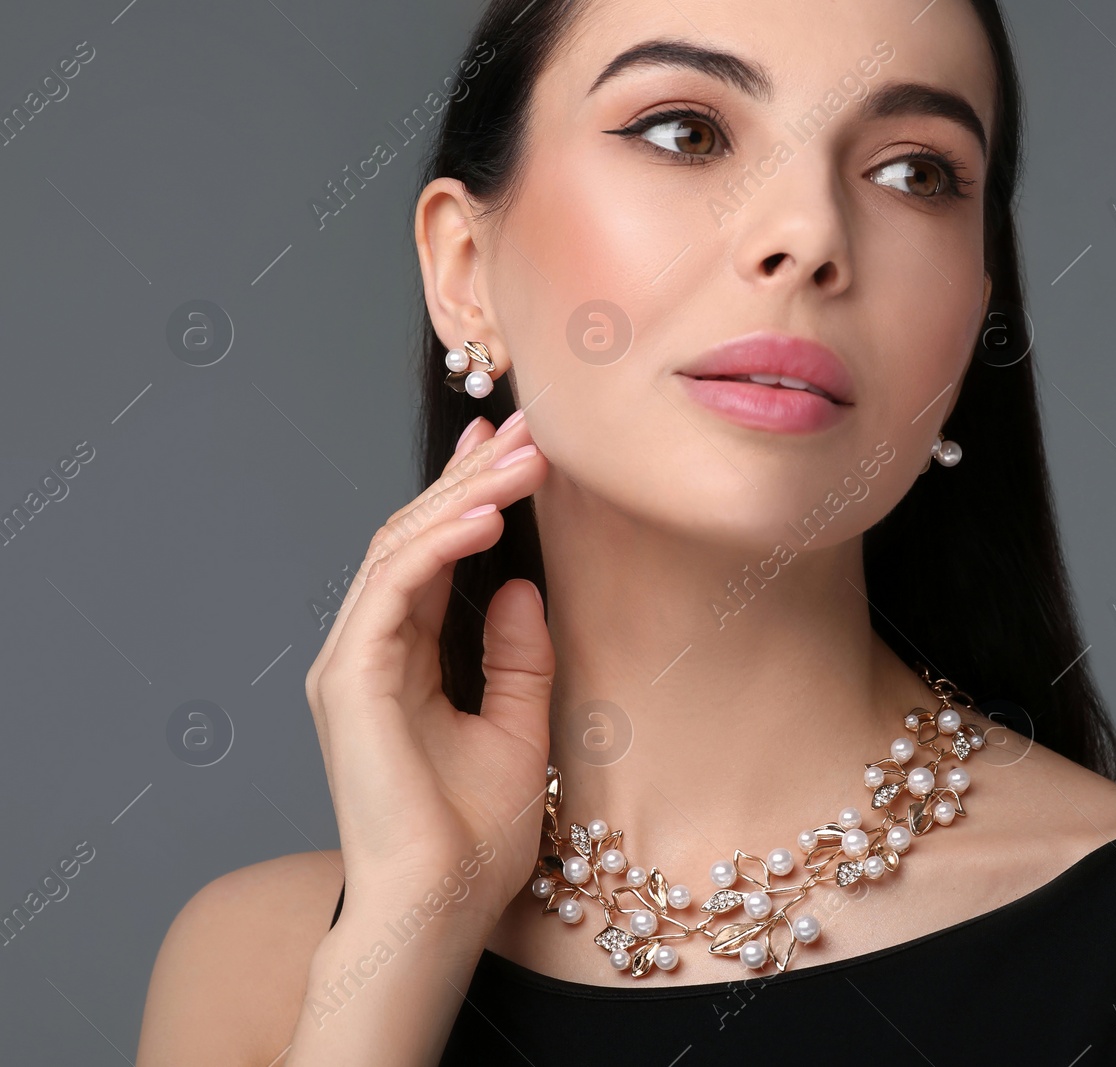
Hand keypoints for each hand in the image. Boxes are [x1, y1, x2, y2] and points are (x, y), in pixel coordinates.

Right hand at [303, 410, 552, 928]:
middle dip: (469, 477)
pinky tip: (487, 513)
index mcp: (400, 662)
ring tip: (522, 456)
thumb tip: (519, 584)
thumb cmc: (475, 836)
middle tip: (525, 429)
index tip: (509, 444)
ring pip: (397, 549)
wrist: (442, 908)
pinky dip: (436, 544)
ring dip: (462, 496)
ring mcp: (350, 664)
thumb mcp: (519, 727)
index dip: (465, 494)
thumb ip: (518, 656)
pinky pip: (390, 589)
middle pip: (412, 538)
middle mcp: (366, 653)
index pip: (429, 555)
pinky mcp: (349, 680)